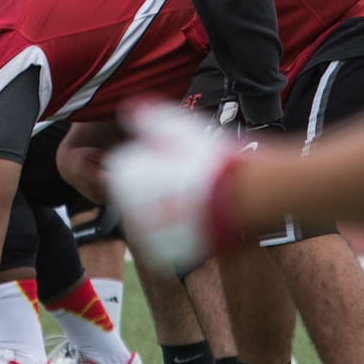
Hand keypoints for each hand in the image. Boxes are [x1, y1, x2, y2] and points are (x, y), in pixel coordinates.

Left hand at [104, 103, 245, 272]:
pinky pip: (166, 244)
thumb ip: (149, 117)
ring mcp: (141, 234)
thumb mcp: (176, 126)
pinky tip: (199, 222)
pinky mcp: (160, 256)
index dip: (161, 165)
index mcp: (122, 177)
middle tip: (194, 182)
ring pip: (154, 221)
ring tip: (201, 201)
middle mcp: (124, 208)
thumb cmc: (210, 159)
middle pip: (143, 197)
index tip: (182, 164)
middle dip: (164, 191)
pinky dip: (180, 236)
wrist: (241, 196)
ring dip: (172, 214)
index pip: (133, 170)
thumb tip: (130, 108)